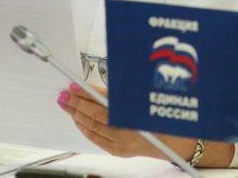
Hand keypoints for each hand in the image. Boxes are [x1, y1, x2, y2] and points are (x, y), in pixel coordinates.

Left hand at [57, 82, 237, 166]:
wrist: (174, 141)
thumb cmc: (160, 115)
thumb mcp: (140, 98)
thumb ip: (118, 94)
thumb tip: (93, 87)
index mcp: (132, 112)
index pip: (101, 100)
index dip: (85, 92)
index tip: (73, 84)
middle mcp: (126, 129)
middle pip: (93, 113)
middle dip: (76, 102)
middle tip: (64, 94)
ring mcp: (121, 142)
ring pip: (91, 126)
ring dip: (76, 114)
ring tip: (66, 104)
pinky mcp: (118, 151)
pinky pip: (96, 139)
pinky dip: (85, 128)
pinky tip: (77, 120)